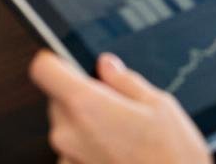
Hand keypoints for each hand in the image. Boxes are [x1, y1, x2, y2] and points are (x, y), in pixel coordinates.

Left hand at [29, 50, 208, 163]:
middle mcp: (69, 133)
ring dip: (88, 125)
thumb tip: (108, 66)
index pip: (44, 68)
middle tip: (115, 104)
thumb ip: (125, 80)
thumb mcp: (159, 105)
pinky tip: (119, 153)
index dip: (55, 60)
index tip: (67, 61)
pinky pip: (74, 152)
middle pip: (58, 99)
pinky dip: (90, 149)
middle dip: (82, 96)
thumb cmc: (171, 158)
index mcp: (86, 105)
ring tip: (124, 135)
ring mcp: (68, 158)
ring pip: (68, 127)